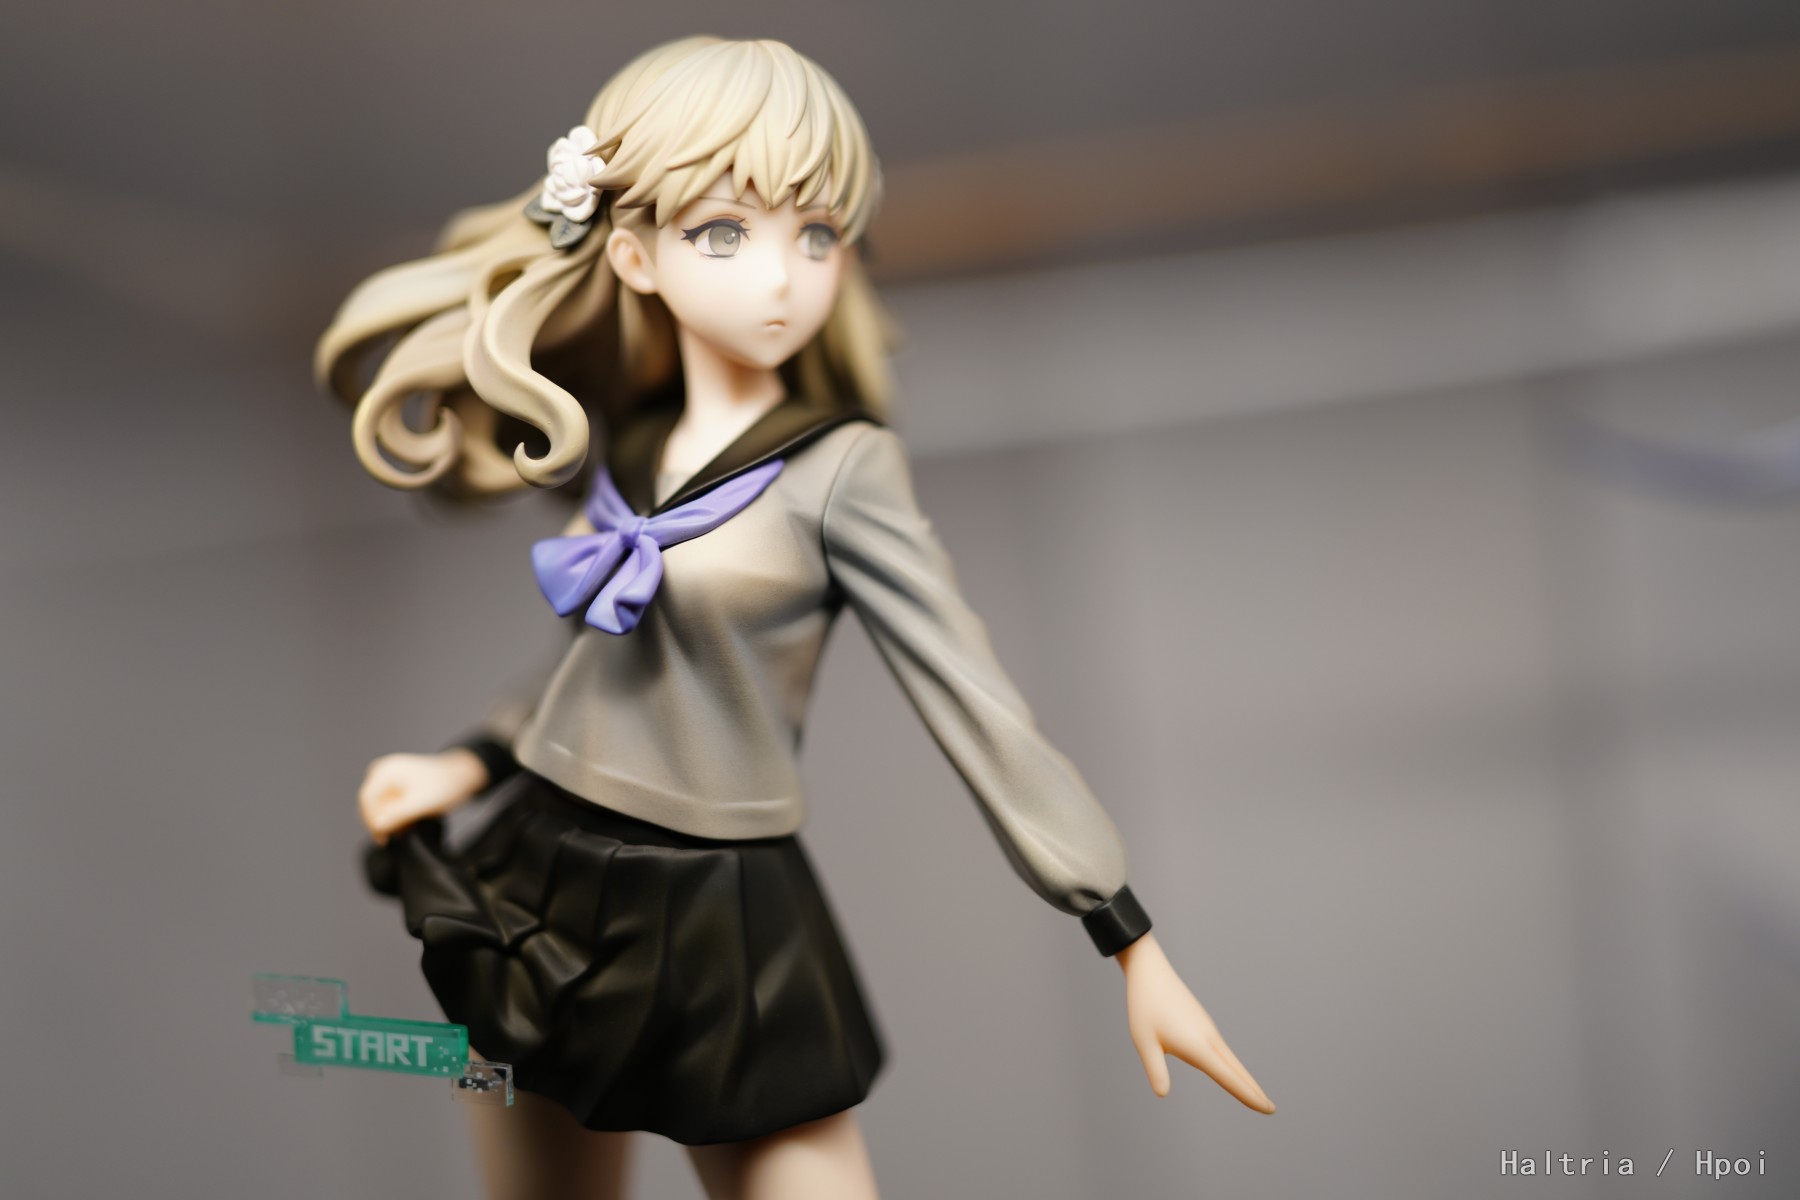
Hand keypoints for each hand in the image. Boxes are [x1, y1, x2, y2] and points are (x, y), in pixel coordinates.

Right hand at [357, 749, 488, 844]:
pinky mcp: (395, 784)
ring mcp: (388, 777)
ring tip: (409, 825)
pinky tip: (410, 820)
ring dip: (391, 820)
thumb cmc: (445, 786)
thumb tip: (377, 825)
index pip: (366, 800)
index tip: (383, 838)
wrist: (462, 777)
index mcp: (387, 771)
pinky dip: (396, 815)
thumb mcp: (421, 803)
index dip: (371, 822)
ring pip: (379, 806)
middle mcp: (384, 771)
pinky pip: (387, 804)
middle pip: (370, 804)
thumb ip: (398, 814)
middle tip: (399, 834)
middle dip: (383, 822)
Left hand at [1117, 932, 1274, 1112]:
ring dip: (1245, 1079)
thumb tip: (1162, 1093)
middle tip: (1272, 1110)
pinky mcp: (1204, 1024)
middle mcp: (1209, 1038)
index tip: (1268, 1110)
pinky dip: (1233, 1066)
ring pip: (1231, 1060)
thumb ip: (1155, 1069)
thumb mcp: (1143, 1041)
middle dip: (1254, 1091)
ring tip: (1258, 1096)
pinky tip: (1232, 1071)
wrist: (1150, 972)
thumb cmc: (1145, 1006)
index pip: (1229, 1078)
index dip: (1249, 1096)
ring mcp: (1209, 1030)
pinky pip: (1223, 1051)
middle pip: (1237, 1071)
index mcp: (1198, 1046)